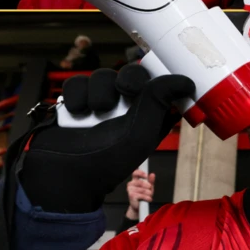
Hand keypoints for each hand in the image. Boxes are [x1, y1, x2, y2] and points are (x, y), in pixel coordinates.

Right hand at [20, 65, 193, 212]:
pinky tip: (77, 112)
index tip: (153, 81)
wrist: (63, 176)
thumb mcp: (141, 133)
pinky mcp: (75, 101)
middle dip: (128, 80)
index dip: (157, 77)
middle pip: (130, 73)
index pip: (157, 83)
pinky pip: (78, 82)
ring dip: (100, 93)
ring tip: (95, 113)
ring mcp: (99, 103)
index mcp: (147, 115)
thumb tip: (186, 81)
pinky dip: (77, 95)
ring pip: (103, 76)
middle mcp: (125, 107)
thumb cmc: (106, 161)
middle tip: (125, 93)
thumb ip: (160, 101)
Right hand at [125, 169, 155, 218]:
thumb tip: (152, 174)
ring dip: (148, 193)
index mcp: (135, 180)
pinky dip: (147, 197)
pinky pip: (142, 195)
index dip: (140, 173)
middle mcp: (131, 184)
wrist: (140, 207)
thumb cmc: (144, 195)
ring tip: (149, 195)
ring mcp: (130, 190)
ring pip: (142, 189)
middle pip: (140, 182)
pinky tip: (148, 199)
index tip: (146, 176)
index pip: (135, 173)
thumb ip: (151, 180)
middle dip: (148, 186)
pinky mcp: (131, 195)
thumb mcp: (149, 187)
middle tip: (150, 189)